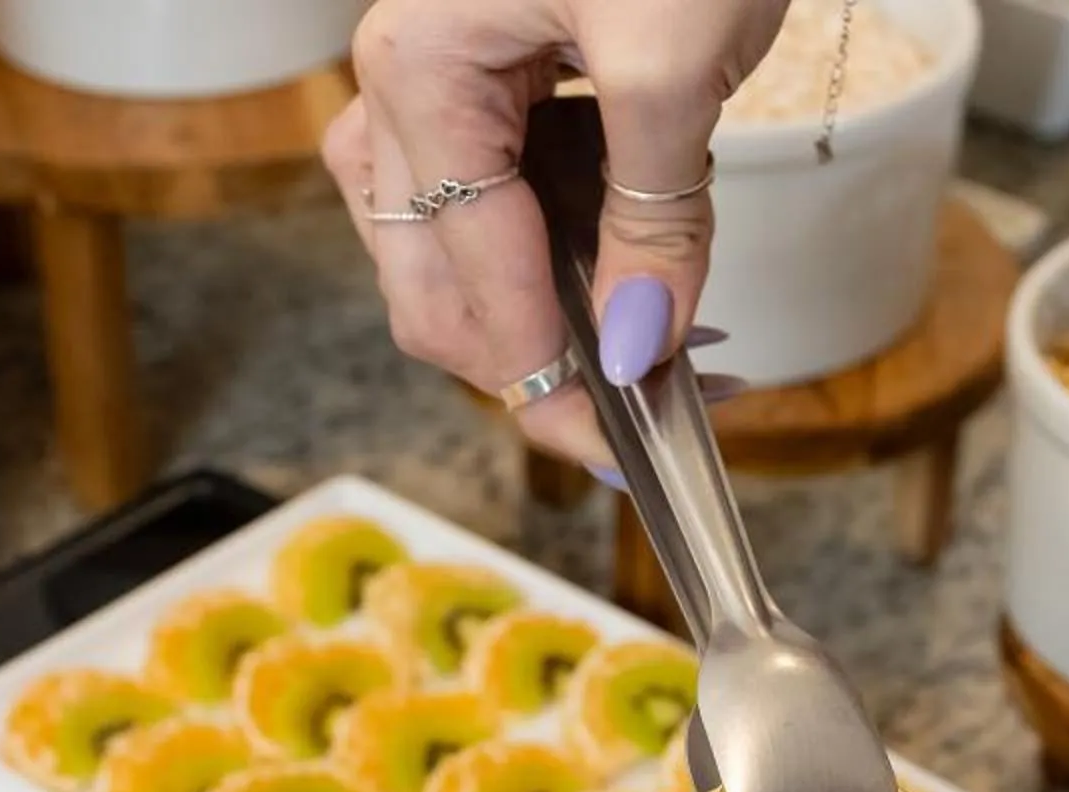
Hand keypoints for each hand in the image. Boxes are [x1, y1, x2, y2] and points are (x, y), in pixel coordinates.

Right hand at [322, 0, 787, 467]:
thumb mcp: (674, 64)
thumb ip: (654, 220)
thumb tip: (640, 349)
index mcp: (415, 79)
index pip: (472, 291)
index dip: (552, 386)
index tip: (628, 449)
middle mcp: (394, 91)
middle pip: (434, 296)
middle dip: (538, 367)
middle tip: (647, 414)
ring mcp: (429, 89)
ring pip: (454, 261)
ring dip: (548, 316)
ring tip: (660, 328)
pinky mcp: (479, 80)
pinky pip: (493, 205)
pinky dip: (562, 253)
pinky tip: (640, 263)